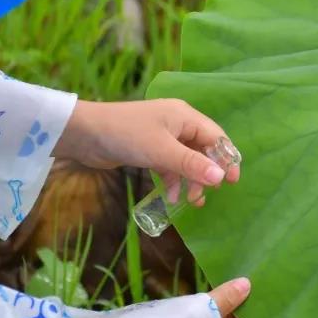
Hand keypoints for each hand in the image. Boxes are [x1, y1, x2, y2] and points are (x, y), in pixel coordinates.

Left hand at [53, 99, 240, 204]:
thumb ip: (191, 165)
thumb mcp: (161, 151)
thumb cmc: (126, 135)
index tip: (233, 181)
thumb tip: (221, 177)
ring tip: (192, 201)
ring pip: (185, 159)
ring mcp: (162, 136)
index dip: (226, 159)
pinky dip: (172, 180)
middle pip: (202, 149)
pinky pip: (169, 164)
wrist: (84, 134)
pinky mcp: (148, 148)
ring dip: (190, 180)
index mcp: (185, 116)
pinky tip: (170, 197)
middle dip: (207, 172)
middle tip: (210, 193)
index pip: (216, 137)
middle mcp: (177, 123)